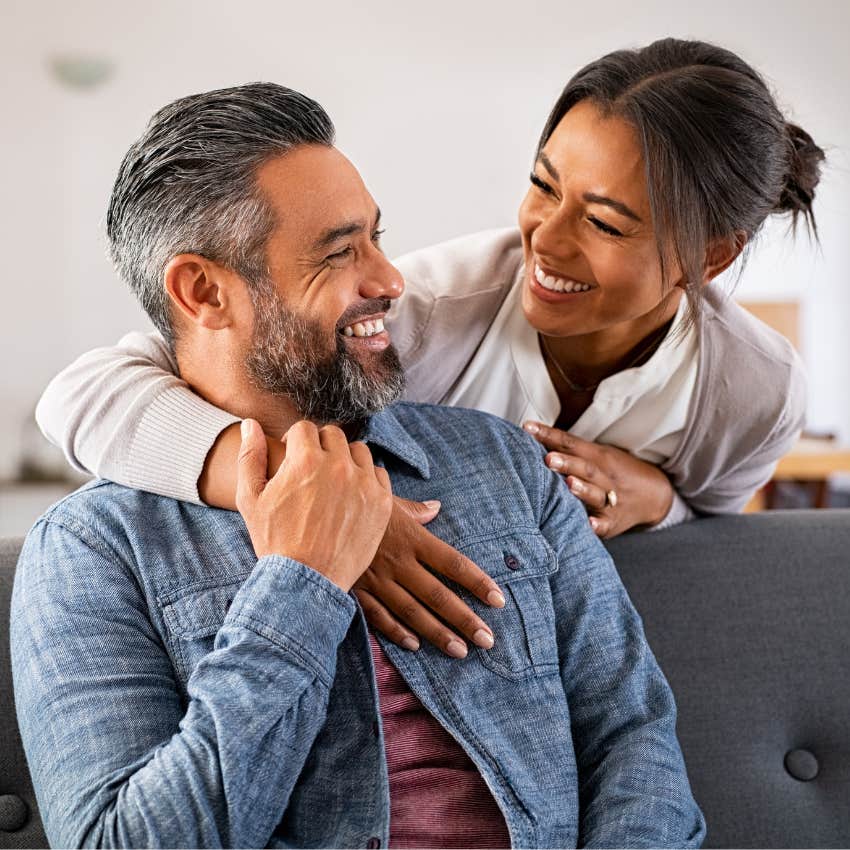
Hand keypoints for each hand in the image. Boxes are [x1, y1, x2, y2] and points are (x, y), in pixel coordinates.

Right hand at [236, 418, 392, 590]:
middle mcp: (338, 466)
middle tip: (313, 470)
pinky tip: (352, 494)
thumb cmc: (274, 540)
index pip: (304, 428)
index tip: (293, 457)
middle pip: (333, 435)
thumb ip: (250, 456)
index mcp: (305, 460)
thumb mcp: (251, 498)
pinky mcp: (382, 502)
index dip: (295, 441)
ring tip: (334, 481)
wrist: (306, 580)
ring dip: (346, 459)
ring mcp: (363, 483)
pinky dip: (366, 479)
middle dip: (320, 447)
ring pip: (359, 451)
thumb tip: (250, 424)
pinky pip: (378, 474)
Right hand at [353, 497, 506, 657]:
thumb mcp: (386, 499)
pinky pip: (379, 616)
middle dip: (465, 619)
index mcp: (411, 537)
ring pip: (412, 612)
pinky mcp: (356, 590)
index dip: (477, 582)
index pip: (453, 563)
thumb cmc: (353, 501)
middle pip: (438, 595)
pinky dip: (396, 632)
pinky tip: (415, 645)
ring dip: (437, 633)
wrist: (312, 510)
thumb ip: (415, 509)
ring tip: (460, 651)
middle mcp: (398, 562)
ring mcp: (376, 579)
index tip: (498, 600)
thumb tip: (436, 507)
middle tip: (487, 640)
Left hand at [523, 421, 673, 538]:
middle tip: (548, 459)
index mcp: (597, 456)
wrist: (654, 495)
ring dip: (582, 489)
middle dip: (566, 463)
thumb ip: (567, 449)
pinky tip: (589, 524)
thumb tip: (530, 434)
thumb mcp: (596, 455)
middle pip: (585, 467)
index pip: (570, 443)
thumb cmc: (612, 472)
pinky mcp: (613, 522)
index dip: (549, 435)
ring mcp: (610, 499)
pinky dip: (597, 524)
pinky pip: (605, 524)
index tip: (527, 429)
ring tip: (569, 484)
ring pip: (596, 494)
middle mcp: (605, 476)